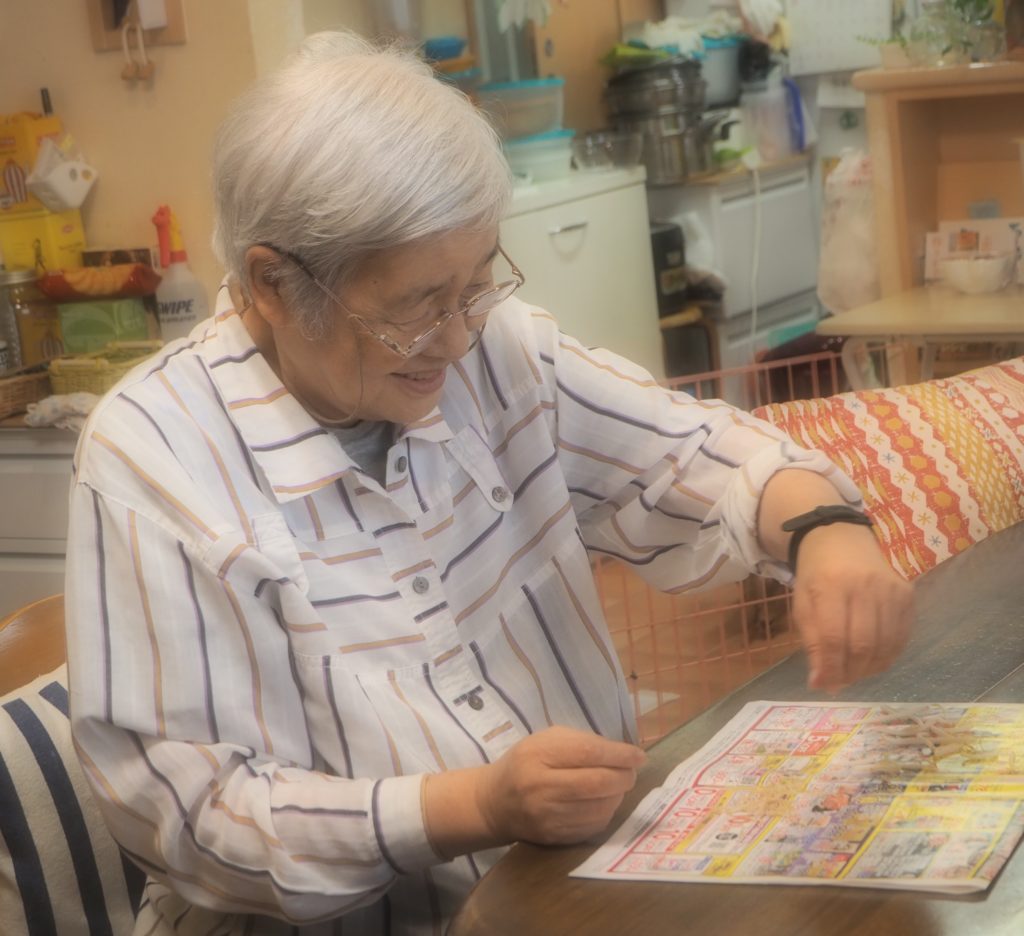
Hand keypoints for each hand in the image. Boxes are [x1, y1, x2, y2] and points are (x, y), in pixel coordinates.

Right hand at [475, 726, 645, 845]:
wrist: (494, 803)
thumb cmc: (524, 763)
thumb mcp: (544, 740)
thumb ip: (580, 741)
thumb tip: (619, 752)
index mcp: (537, 755)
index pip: (588, 753)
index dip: (619, 754)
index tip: (639, 755)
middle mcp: (541, 787)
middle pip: (598, 783)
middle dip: (624, 777)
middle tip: (632, 772)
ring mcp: (547, 817)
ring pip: (600, 808)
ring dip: (618, 796)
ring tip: (617, 785)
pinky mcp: (554, 837)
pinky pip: (593, 826)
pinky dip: (606, 812)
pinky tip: (603, 802)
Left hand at [791, 522, 913, 692]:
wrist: (841, 539)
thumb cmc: (816, 575)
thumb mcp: (802, 604)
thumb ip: (812, 642)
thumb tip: (821, 683)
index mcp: (832, 585)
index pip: (835, 638)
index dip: (831, 668)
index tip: (823, 685)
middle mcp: (866, 586)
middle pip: (864, 645)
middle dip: (851, 672)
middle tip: (839, 682)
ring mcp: (892, 590)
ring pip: (886, 646)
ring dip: (869, 669)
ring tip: (853, 672)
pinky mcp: (908, 594)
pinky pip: (902, 637)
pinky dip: (887, 656)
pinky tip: (872, 658)